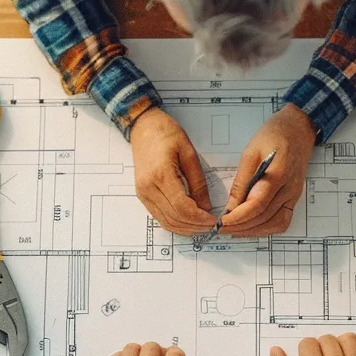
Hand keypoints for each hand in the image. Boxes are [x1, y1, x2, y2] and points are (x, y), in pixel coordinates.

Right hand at [130, 108, 218, 235]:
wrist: (144, 127)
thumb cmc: (165, 134)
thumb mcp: (189, 154)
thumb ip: (198, 182)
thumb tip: (206, 206)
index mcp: (161, 175)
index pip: (182, 207)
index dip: (199, 218)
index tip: (213, 220)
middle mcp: (148, 187)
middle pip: (174, 217)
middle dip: (194, 226)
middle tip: (210, 226)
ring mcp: (143, 193)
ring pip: (165, 221)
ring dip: (184, 228)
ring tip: (201, 226)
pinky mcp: (142, 195)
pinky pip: (158, 216)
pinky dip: (174, 223)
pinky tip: (187, 222)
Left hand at [219, 105, 315, 236]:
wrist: (299, 129)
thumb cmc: (275, 134)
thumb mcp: (250, 152)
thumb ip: (242, 181)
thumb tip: (231, 206)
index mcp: (278, 174)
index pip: (257, 205)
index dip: (238, 217)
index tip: (222, 222)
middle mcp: (289, 189)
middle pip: (264, 218)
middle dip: (241, 227)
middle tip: (221, 229)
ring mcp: (294, 195)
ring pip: (274, 224)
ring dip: (253, 231)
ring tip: (234, 230)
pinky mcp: (294, 197)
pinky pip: (283, 221)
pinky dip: (266, 228)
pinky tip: (252, 227)